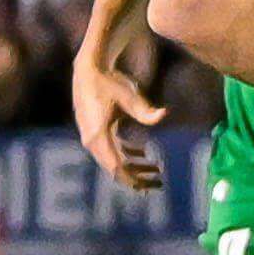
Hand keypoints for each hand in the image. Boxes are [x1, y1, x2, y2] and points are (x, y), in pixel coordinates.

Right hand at [73, 55, 165, 191]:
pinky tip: (142, 154)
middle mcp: (92, 140)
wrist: (90, 68)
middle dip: (136, 177)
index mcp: (99, 136)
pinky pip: (110, 149)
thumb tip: (163, 114)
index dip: (133, 179)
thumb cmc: (110, 81)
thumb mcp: (129, 96)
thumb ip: (145, 110)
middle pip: (114, 168)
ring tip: (155, 170)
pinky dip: (126, 154)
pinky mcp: (95, 130)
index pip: (116, 166)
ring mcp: (92, 135)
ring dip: (133, 166)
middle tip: (157, 184)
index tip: (149, 186)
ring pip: (113, 159)